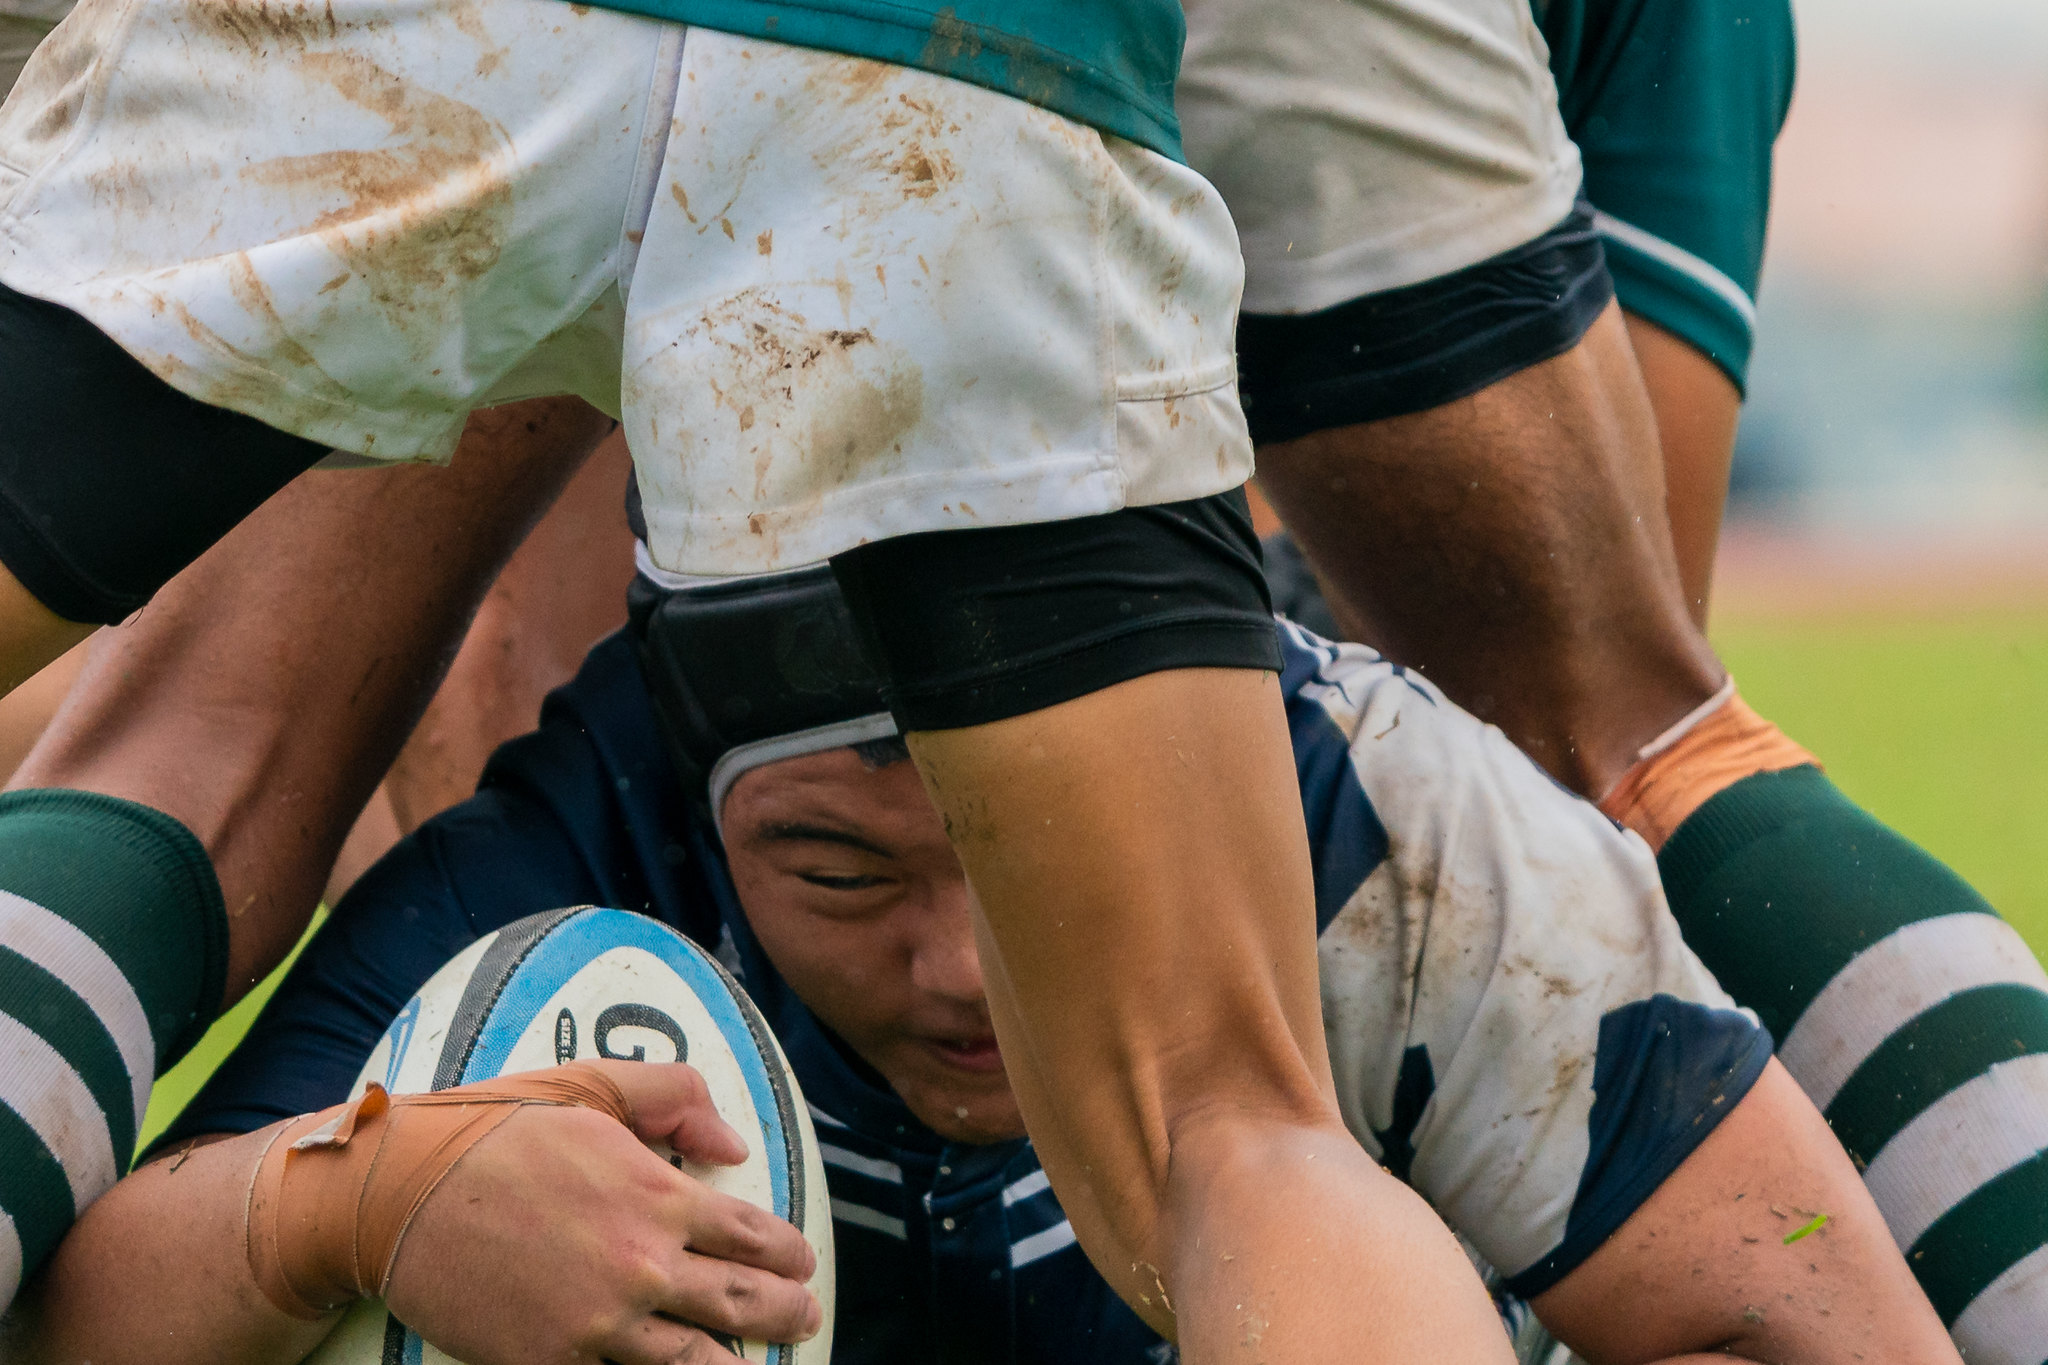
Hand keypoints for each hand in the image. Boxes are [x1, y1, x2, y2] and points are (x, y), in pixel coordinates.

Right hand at [382, 1061, 821, 1364]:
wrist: (399, 1193)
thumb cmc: (498, 1129)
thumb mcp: (595, 1084)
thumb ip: (677, 1099)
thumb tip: (733, 1145)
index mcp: (659, 1196)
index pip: (754, 1237)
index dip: (788, 1256)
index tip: (800, 1264)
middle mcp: (641, 1268)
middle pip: (741, 1306)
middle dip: (784, 1315)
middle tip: (802, 1318)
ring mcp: (597, 1326)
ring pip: (696, 1364)